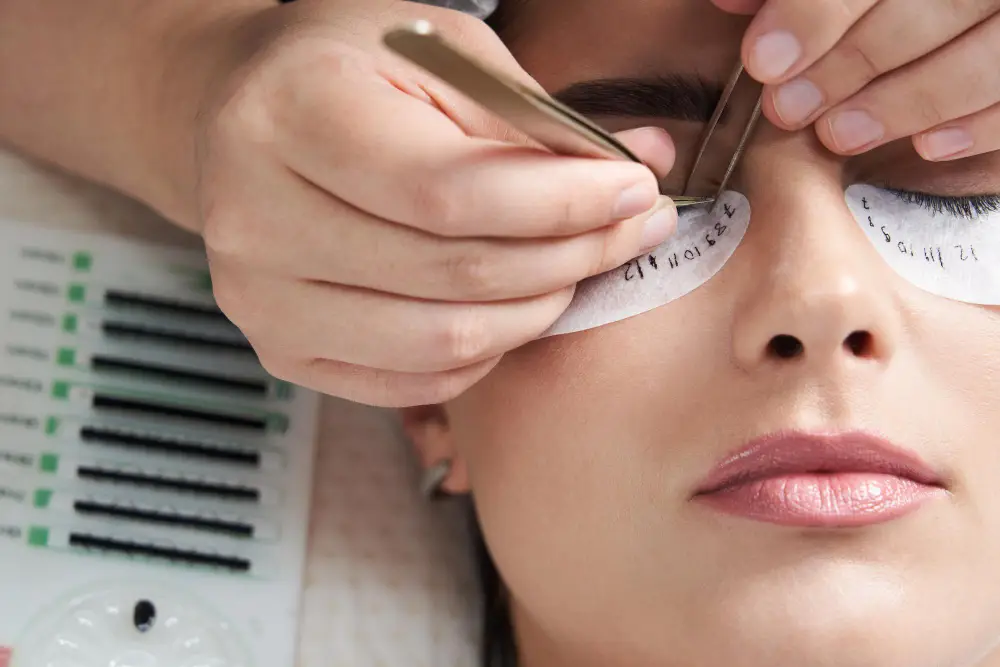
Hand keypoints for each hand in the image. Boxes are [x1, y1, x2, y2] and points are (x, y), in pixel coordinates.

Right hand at [191, 0, 677, 406]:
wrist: (241, 119)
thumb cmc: (347, 72)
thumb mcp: (439, 54)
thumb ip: (534, 118)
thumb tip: (644, 164)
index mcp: (294, 115)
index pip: (450, 191)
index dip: (560, 203)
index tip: (634, 190)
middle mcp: (256, 218)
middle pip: (454, 275)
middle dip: (571, 256)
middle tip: (628, 230)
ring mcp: (260, 299)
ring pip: (441, 344)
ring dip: (536, 311)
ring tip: (573, 266)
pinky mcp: (278, 350)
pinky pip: (414, 381)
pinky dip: (484, 351)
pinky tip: (507, 305)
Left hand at [711, 0, 999, 160]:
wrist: (953, 6)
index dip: (818, 11)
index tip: (764, 59)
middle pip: (937, 4)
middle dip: (854, 61)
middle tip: (789, 108)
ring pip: (988, 56)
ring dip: (907, 100)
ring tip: (837, 134)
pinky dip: (978, 125)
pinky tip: (925, 146)